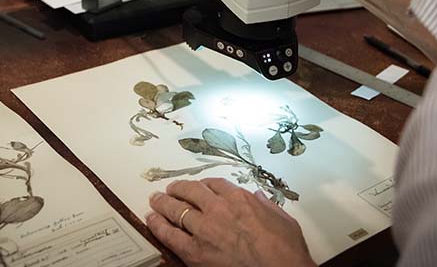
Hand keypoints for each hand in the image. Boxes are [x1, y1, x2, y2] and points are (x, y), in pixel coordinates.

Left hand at [147, 178, 315, 266]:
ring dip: (164, 203)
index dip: (204, 184)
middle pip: (191, 192)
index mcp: (240, 199)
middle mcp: (219, 209)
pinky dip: (158, 226)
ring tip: (156, 200)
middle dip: (178, 189)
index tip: (200, 186)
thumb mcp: (283, 219)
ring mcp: (205, 229)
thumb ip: (267, 205)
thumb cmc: (284, 250)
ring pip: (176, 209)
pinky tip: (151, 220)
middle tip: (171, 189)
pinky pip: (170, 235)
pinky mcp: (195, 252)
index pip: (215, 184)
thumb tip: (260, 198)